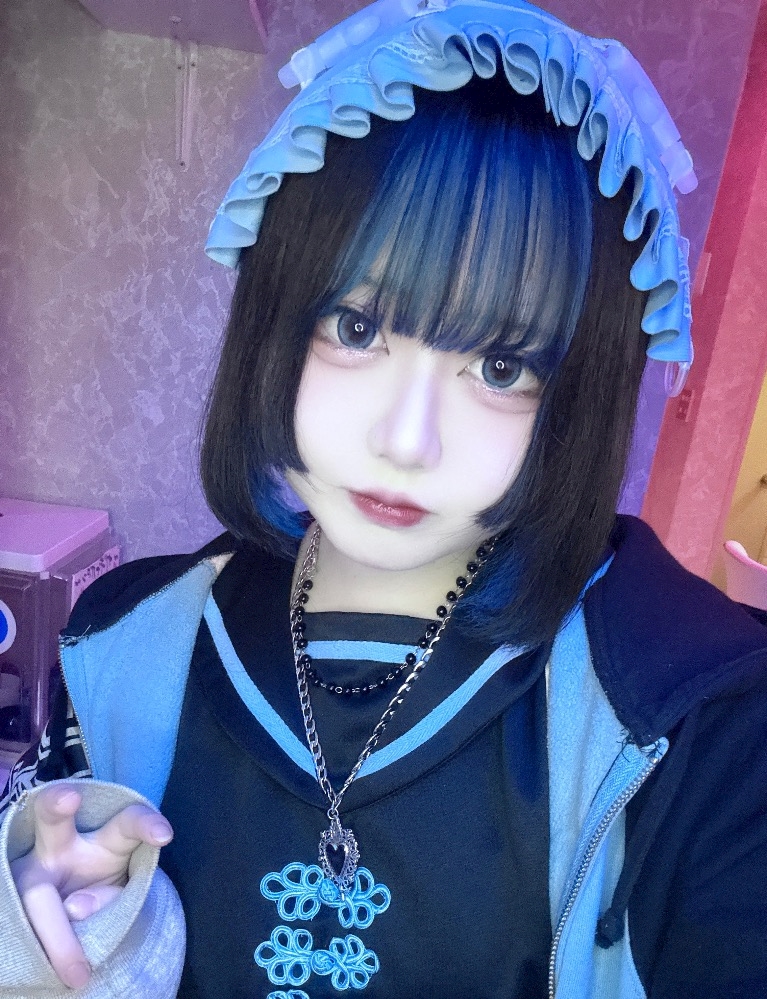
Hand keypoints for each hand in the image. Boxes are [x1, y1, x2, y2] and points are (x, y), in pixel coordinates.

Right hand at [10, 783, 172, 990]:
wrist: (62, 918)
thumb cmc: (99, 895)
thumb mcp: (115, 894)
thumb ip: (105, 899)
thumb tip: (73, 908)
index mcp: (104, 841)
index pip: (128, 824)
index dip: (145, 825)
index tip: (165, 835)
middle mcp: (59, 848)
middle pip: (53, 819)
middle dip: (57, 806)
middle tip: (67, 798)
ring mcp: (29, 878)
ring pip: (32, 891)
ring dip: (53, 932)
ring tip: (78, 973)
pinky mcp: (13, 906)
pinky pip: (24, 929)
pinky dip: (44, 955)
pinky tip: (52, 974)